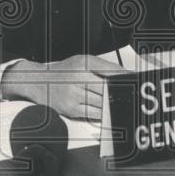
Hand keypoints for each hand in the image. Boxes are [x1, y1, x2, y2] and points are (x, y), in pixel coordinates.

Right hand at [1, 55, 125, 121]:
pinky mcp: (71, 109)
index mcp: (84, 63)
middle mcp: (78, 77)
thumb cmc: (64, 71)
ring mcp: (74, 95)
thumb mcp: (82, 61)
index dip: (125, 78)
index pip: (111, 70)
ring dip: (113, 105)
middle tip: (132, 97)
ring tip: (121, 105)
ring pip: (102, 102)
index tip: (136, 82)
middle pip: (108, 88)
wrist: (38, 82)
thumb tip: (125, 76)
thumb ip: (103, 67)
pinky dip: (103, 114)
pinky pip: (93, 114)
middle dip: (120, 93)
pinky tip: (109, 113)